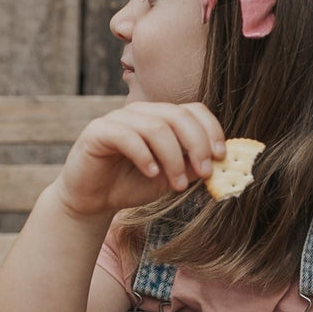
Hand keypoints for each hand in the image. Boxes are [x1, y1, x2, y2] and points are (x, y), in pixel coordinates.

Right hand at [53, 102, 227, 218]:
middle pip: (177, 115)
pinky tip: (151, 174)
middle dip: (197, 144)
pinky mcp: (98, 131)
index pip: (191, 110)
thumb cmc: (130, 186)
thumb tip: (219, 161)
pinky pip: (127, 136)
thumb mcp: (169, 178)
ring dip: (173, 157)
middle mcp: (140, 112)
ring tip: (178, 184)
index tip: (220, 156)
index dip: (211, 129)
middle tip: (205, 172)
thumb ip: (191, 166)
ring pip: (155, 126)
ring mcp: (117, 119)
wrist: (92, 201)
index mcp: (159, 118)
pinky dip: (145, 155)